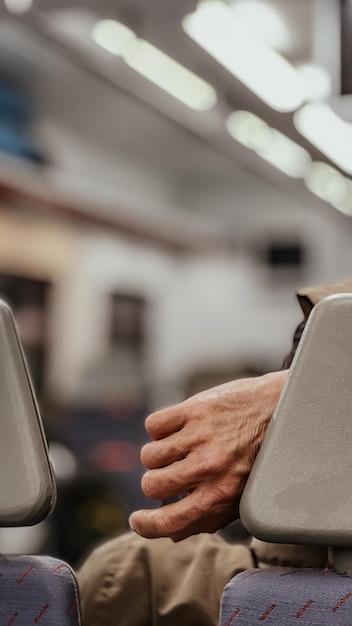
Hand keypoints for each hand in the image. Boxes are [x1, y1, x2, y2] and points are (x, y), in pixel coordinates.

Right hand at [129, 370, 286, 540]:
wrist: (279, 408)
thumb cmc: (259, 456)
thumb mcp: (241, 495)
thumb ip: (208, 517)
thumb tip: (172, 532)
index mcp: (221, 495)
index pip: (170, 522)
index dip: (146, 526)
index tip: (138, 520)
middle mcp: (209, 467)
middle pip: (152, 485)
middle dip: (155, 484)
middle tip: (169, 475)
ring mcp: (200, 435)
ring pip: (149, 456)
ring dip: (157, 456)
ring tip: (177, 450)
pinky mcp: (194, 408)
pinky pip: (154, 425)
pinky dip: (160, 429)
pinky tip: (177, 429)